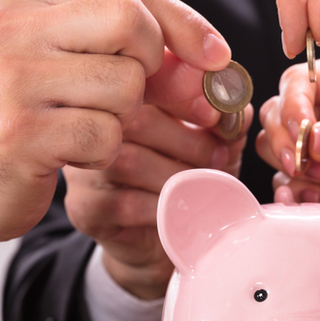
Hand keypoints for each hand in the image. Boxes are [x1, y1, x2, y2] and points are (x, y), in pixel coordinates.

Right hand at [0, 0, 231, 288]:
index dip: (183, 23)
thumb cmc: (24, 117)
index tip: (215, 56)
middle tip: (134, 96)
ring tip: (86, 125)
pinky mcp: (19, 133)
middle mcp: (14, 29)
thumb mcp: (66, 62)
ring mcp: (12, 80)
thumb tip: (209, 59)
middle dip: (153, 67)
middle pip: (132, 24)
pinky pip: (106, 137)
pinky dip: (104, 152)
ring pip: (125, 86)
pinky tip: (72, 152)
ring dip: (123, 118)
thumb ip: (126, 46)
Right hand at [64, 96, 249, 300]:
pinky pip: (125, 203)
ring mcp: (84, 167)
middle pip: (136, 119)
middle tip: (219, 158)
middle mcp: (94, 126)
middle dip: (188, 140)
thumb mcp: (214, 142)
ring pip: (130, 162)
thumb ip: (225, 119)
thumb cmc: (187, 180)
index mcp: (124, 99)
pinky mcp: (84, 207)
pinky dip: (163, 208)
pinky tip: (180, 211)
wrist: (162, 239)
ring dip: (178, 176)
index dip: (183, 95)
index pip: (145, 81)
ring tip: (204, 186)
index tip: (214, 115)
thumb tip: (235, 103)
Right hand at [256, 54, 319, 203]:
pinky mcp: (315, 173)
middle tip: (304, 165)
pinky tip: (307, 201)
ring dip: (288, 165)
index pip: (301, 78)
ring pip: (274, 143)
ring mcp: (317, 141)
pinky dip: (290, 190)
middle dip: (284, 139)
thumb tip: (316, 140)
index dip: (293, 104)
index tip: (302, 133)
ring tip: (318, 184)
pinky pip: (285, 178)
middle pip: (278, 110)